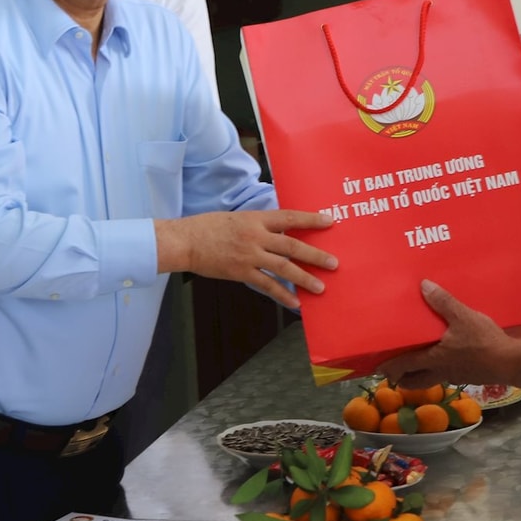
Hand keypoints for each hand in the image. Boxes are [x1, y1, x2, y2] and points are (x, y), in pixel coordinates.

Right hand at [157, 210, 336, 310]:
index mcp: (255, 219)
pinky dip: (282, 294)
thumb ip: (257, 225)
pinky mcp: (241, 272)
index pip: (289, 218)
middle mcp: (256, 236)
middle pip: (292, 246)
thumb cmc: (207, 227)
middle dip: (315, 255)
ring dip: (304, 277)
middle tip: (334, 263)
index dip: (310, 220)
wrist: (186, 241)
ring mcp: (250, 255)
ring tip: (320, 287)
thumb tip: (277, 232)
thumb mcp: (236, 218)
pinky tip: (295, 302)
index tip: (329, 222)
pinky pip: (267, 285)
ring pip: (284, 267)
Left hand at [378, 281, 514, 387]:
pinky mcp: (470, 376)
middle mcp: (441, 372)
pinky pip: (448, 375)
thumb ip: (443, 302)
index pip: (405, 366)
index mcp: (434, 359)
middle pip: (415, 381)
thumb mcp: (462, 317)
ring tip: (417, 365)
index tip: (378, 368)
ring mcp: (456, 376)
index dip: (390, 368)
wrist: (512, 362)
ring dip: (421, 375)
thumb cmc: (483, 342)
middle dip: (402, 379)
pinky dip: (440, 369)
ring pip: (431, 379)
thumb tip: (423, 286)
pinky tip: (446, 358)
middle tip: (394, 373)